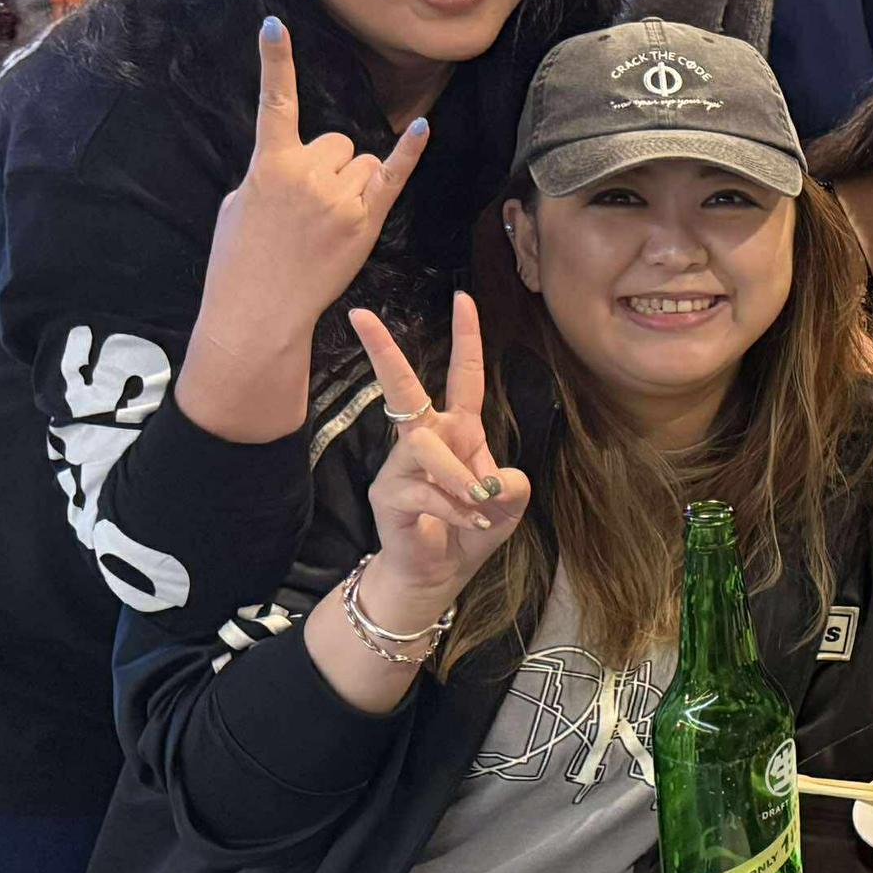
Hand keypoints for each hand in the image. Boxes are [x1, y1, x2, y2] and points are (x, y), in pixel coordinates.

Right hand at [206, 19, 430, 343]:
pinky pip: (393, 176)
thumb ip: (272, 173)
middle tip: (307, 207)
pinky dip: (408, 153)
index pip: (274, 103)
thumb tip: (296, 164)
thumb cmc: (240, 259)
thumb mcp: (240, 206)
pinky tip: (422, 129)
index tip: (274, 25)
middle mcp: (307, 174)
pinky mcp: (365, 221)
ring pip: (363, 162)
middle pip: (337, 142)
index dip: (274, 62)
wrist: (258, 310)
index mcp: (268, 165)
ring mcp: (340, 197)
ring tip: (326, 222)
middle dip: (328, 165)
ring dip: (352, 182)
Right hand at [351, 293, 529, 609]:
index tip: (462, 298)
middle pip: (402, 389)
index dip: (466, 339)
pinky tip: (469, 523)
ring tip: (480, 504)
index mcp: (458, 430)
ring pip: (427, 449)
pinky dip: (457, 509)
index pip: (463, 377)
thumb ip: (512, 489)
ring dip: (460, 478)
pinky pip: (426, 491)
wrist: (438, 574)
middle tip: (360, 315)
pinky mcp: (388, 494)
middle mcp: (425, 439)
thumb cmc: (471, 529)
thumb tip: (499, 480)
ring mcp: (400, 465)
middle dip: (383, 352)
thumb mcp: (507, 507)